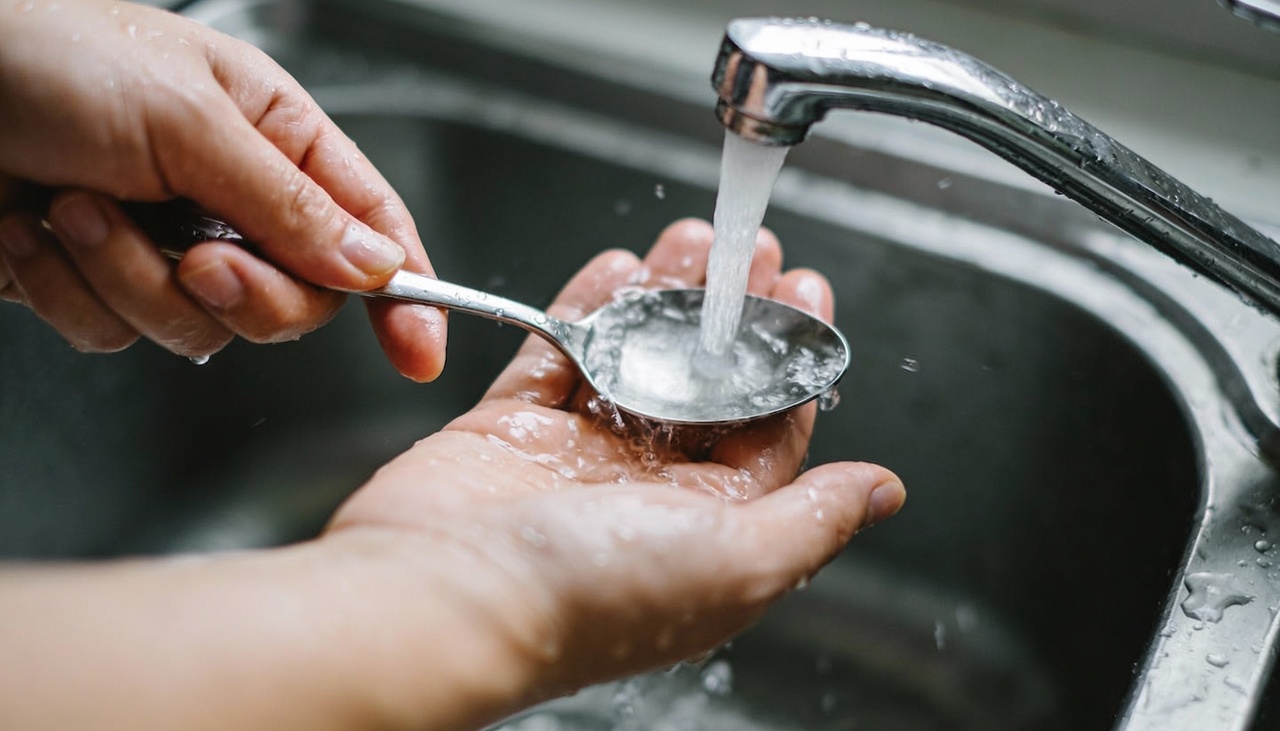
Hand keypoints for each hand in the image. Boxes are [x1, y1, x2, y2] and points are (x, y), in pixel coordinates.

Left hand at [0, 0, 443, 379]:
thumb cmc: (46, 52)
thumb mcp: (190, 120)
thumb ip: (291, 204)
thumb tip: (376, 268)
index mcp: (278, 140)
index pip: (372, 229)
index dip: (408, 293)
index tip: (421, 351)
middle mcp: (232, 199)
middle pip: (294, 303)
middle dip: (240, 292)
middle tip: (196, 256)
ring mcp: (165, 245)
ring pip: (200, 327)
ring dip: (128, 276)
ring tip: (78, 206)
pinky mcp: (99, 282)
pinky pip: (116, 333)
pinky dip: (68, 289)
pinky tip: (32, 230)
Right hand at [326, 219, 905, 725]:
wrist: (439, 601)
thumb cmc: (586, 594)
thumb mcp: (736, 560)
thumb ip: (814, 517)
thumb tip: (883, 491)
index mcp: (710, 531)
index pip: (768, 431)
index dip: (789, 358)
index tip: (803, 290)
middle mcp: (645, 496)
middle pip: (703, 386)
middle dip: (731, 313)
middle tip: (751, 247)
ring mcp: (575, 461)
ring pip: (634, 362)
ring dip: (665, 298)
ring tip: (692, 239)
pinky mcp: (510, 432)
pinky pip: (557, 356)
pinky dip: (586, 310)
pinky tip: (615, 269)